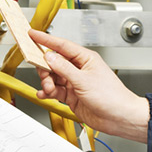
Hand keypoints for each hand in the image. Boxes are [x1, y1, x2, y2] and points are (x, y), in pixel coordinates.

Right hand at [28, 29, 149, 142]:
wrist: (118, 117)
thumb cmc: (111, 96)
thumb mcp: (84, 80)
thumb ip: (64, 68)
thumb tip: (50, 57)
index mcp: (86, 59)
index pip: (62, 45)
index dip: (46, 40)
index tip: (33, 35)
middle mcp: (79, 69)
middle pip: (54, 62)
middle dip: (45, 68)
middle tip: (43, 75)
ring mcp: (75, 82)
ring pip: (53, 77)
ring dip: (47, 83)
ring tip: (49, 89)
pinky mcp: (72, 96)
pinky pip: (55, 90)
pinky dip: (48, 92)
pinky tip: (44, 94)